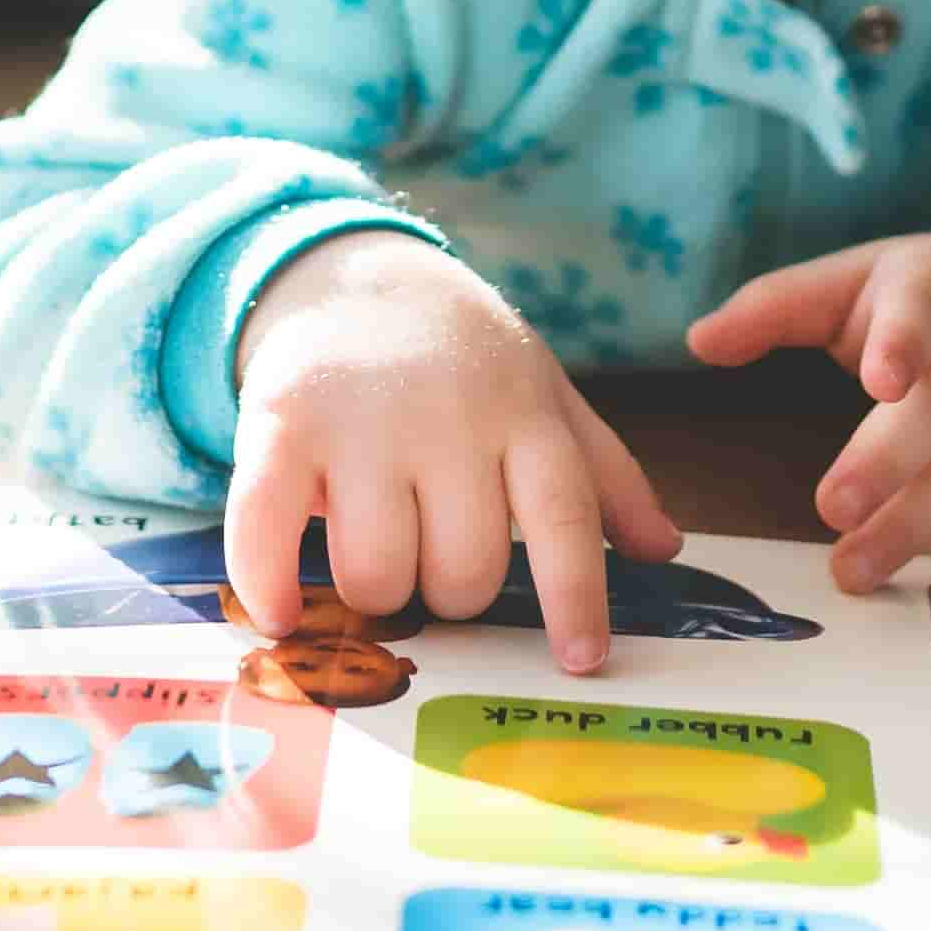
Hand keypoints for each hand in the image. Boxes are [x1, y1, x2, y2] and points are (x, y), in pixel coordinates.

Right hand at [228, 235, 681, 673]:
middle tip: (432, 554)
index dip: (576, 597)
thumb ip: (604, 474)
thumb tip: (663, 550)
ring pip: (377, 573)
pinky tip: (280, 613)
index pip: (563, 518)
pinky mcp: (281, 423)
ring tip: (373, 547)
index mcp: (523, 415)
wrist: (351, 271)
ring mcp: (362, 423)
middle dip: (450, 592)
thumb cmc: (459, 355)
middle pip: (462, 573)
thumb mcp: (542, 393)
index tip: (581, 659)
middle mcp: (447, 419)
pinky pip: (267, 526)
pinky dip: (269, 583)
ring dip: (376, 589)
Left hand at [687, 235, 930, 589]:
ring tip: (850, 569)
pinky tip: (895, 568)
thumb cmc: (924, 306)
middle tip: (832, 506)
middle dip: (893, 459)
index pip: (927, 307)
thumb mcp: (857, 282)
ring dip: (911, 526)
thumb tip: (699, 342)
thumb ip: (777, 307)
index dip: (907, 342)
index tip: (881, 380)